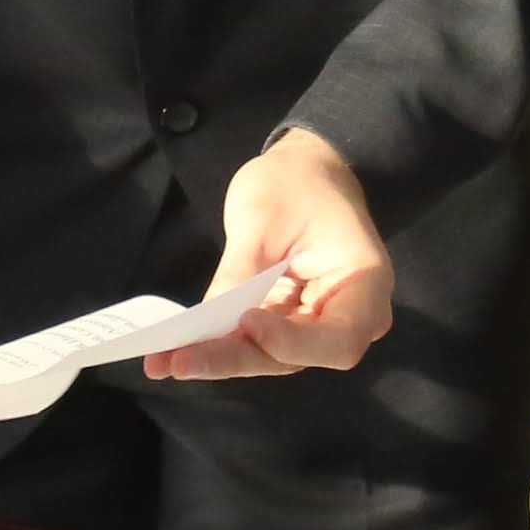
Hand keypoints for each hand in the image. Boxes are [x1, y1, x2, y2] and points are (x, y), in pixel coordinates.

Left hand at [147, 130, 394, 380]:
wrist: (306, 168)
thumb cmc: (295, 181)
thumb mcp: (262, 217)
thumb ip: (240, 273)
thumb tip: (206, 325)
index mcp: (364, 283)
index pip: (338, 339)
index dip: (292, 343)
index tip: (247, 322)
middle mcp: (347, 316)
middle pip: (296, 357)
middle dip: (235, 358)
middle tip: (179, 361)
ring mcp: (315, 324)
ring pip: (269, 357)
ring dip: (217, 359)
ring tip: (165, 361)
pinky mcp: (286, 322)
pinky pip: (254, 343)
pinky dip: (216, 346)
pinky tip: (172, 354)